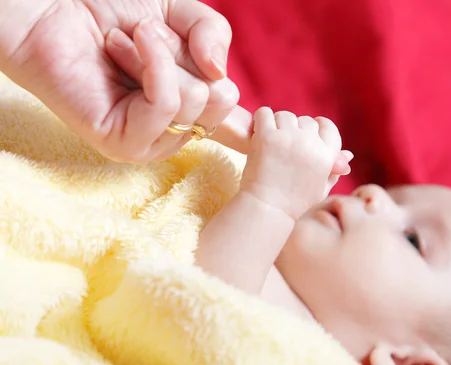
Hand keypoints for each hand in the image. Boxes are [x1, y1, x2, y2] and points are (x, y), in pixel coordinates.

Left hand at [0, 0, 237, 162]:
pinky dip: (150, 64)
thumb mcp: (181, 13)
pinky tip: (121, 48)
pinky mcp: (124, 145)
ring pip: (194, 100)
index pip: (239, 134)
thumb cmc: (113, 9)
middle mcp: (175, 131)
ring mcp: (150, 143)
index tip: (277, 132)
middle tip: (147, 39)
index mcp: (192, 107)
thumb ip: (215, 36)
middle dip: (187, 54)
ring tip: (124, 44)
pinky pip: (164, 104)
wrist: (53, 5)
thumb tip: (219, 75)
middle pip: (221, 100)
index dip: (256, 133)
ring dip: (159, 53)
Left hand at [240, 107, 351, 219]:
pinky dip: (261, 120)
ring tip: (271, 143)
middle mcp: (311, 144)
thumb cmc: (294, 203)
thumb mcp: (321, 189)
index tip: (305, 137)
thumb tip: (348, 155)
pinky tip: (259, 134)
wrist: (267, 210)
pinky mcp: (267, 137)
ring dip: (278, 125)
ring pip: (285, 116)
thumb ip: (334, 170)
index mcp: (326, 155)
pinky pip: (264, 114)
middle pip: (306, 120)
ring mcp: (288, 138)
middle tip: (284, 147)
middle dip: (296, 130)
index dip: (317, 129)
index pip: (327, 127)